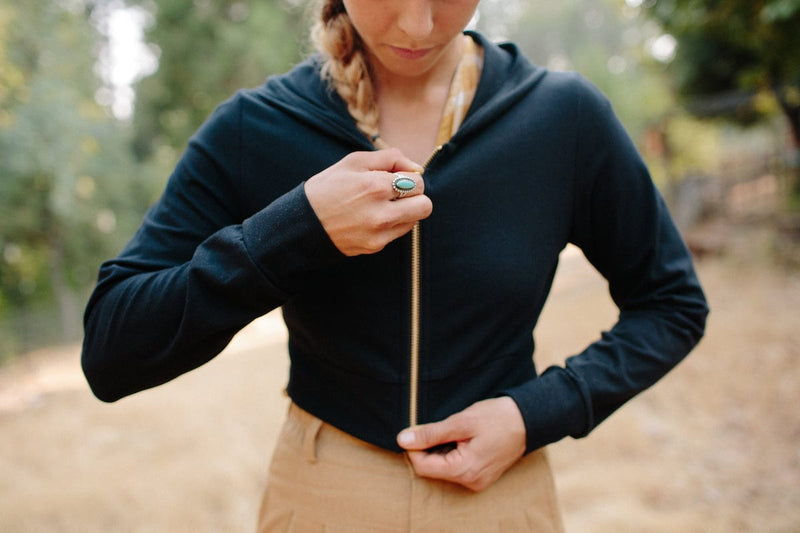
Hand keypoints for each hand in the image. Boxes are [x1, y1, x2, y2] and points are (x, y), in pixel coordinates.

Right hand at [304, 149, 431, 255]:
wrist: (303, 223)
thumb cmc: (327, 188)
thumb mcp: (353, 161)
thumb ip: (390, 158)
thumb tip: (416, 167)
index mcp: (376, 186)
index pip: (418, 181)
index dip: (409, 177)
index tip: (395, 177)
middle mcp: (382, 212)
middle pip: (425, 204)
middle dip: (415, 196)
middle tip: (397, 193)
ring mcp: (380, 232)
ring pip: (416, 220)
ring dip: (406, 210)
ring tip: (383, 205)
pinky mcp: (376, 246)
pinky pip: (400, 232)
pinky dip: (393, 223)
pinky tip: (374, 217)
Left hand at [396, 397, 526, 491]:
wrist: (528, 420)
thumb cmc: (497, 418)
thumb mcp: (461, 421)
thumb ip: (431, 433)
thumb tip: (403, 440)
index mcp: (464, 470)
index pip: (422, 466)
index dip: (414, 447)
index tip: (417, 429)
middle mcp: (470, 482)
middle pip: (432, 469)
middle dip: (429, 448)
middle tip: (440, 427)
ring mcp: (477, 481)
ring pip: (443, 468)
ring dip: (441, 449)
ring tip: (456, 432)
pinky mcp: (481, 476)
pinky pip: (457, 468)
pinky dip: (452, 453)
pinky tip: (462, 438)